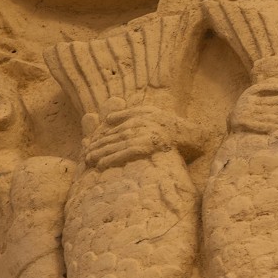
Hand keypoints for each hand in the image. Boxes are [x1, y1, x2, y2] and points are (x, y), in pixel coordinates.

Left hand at [82, 105, 198, 168]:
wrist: (193, 135)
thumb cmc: (172, 125)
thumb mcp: (151, 112)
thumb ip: (129, 113)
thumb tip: (108, 119)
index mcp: (138, 116)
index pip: (114, 128)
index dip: (99, 137)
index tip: (89, 145)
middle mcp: (138, 124)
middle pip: (112, 136)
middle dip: (96, 146)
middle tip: (84, 155)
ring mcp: (143, 135)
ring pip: (115, 145)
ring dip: (99, 153)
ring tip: (88, 160)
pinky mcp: (147, 146)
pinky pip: (125, 153)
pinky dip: (111, 159)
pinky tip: (101, 165)